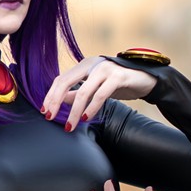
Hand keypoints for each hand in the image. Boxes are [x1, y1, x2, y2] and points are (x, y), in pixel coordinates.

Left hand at [42, 57, 157, 128]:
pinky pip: (100, 95)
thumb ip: (78, 93)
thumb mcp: (95, 88)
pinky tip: (85, 118)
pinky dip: (91, 108)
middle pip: (66, 81)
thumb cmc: (118, 84)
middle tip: (50, 117)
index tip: (45, 111)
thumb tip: (59, 101)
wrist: (145, 79)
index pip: (61, 79)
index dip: (50, 95)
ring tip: (69, 126)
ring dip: (74, 111)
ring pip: (83, 91)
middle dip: (55, 101)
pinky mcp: (118, 77)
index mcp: (85, 65)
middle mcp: (93, 64)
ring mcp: (106, 69)